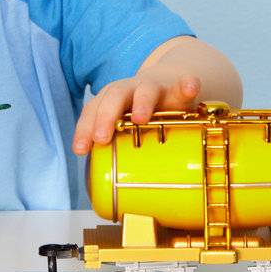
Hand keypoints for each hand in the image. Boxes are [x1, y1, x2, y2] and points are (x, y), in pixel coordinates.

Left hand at [71, 68, 202, 154]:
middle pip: (114, 97)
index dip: (84, 128)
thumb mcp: (126, 125)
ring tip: (140, 119)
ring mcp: (155, 88)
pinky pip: (184, 85)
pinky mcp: (179, 88)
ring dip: (141, 103)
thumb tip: (110, 189)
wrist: (170, 82)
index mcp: (112, 99)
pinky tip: (190, 87)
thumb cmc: (141, 111)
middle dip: (106, 116)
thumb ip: (116, 146)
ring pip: (146, 90)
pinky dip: (187, 85)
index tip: (80, 150)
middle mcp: (131, 90)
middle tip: (101, 138)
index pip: (93, 110)